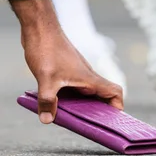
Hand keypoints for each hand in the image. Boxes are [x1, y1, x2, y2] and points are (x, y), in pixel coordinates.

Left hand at [10, 0, 122, 123]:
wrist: (38, 27)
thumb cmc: (47, 49)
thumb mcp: (46, 79)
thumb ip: (47, 101)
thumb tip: (47, 120)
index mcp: (89, 79)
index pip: (114, 92)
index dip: (117, 107)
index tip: (110, 121)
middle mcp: (85, 77)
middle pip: (99, 98)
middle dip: (96, 114)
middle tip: (88, 127)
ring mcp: (75, 74)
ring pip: (83, 94)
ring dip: (79, 107)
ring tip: (69, 120)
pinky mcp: (64, 71)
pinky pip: (71, 89)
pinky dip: (67, 99)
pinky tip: (52, 105)